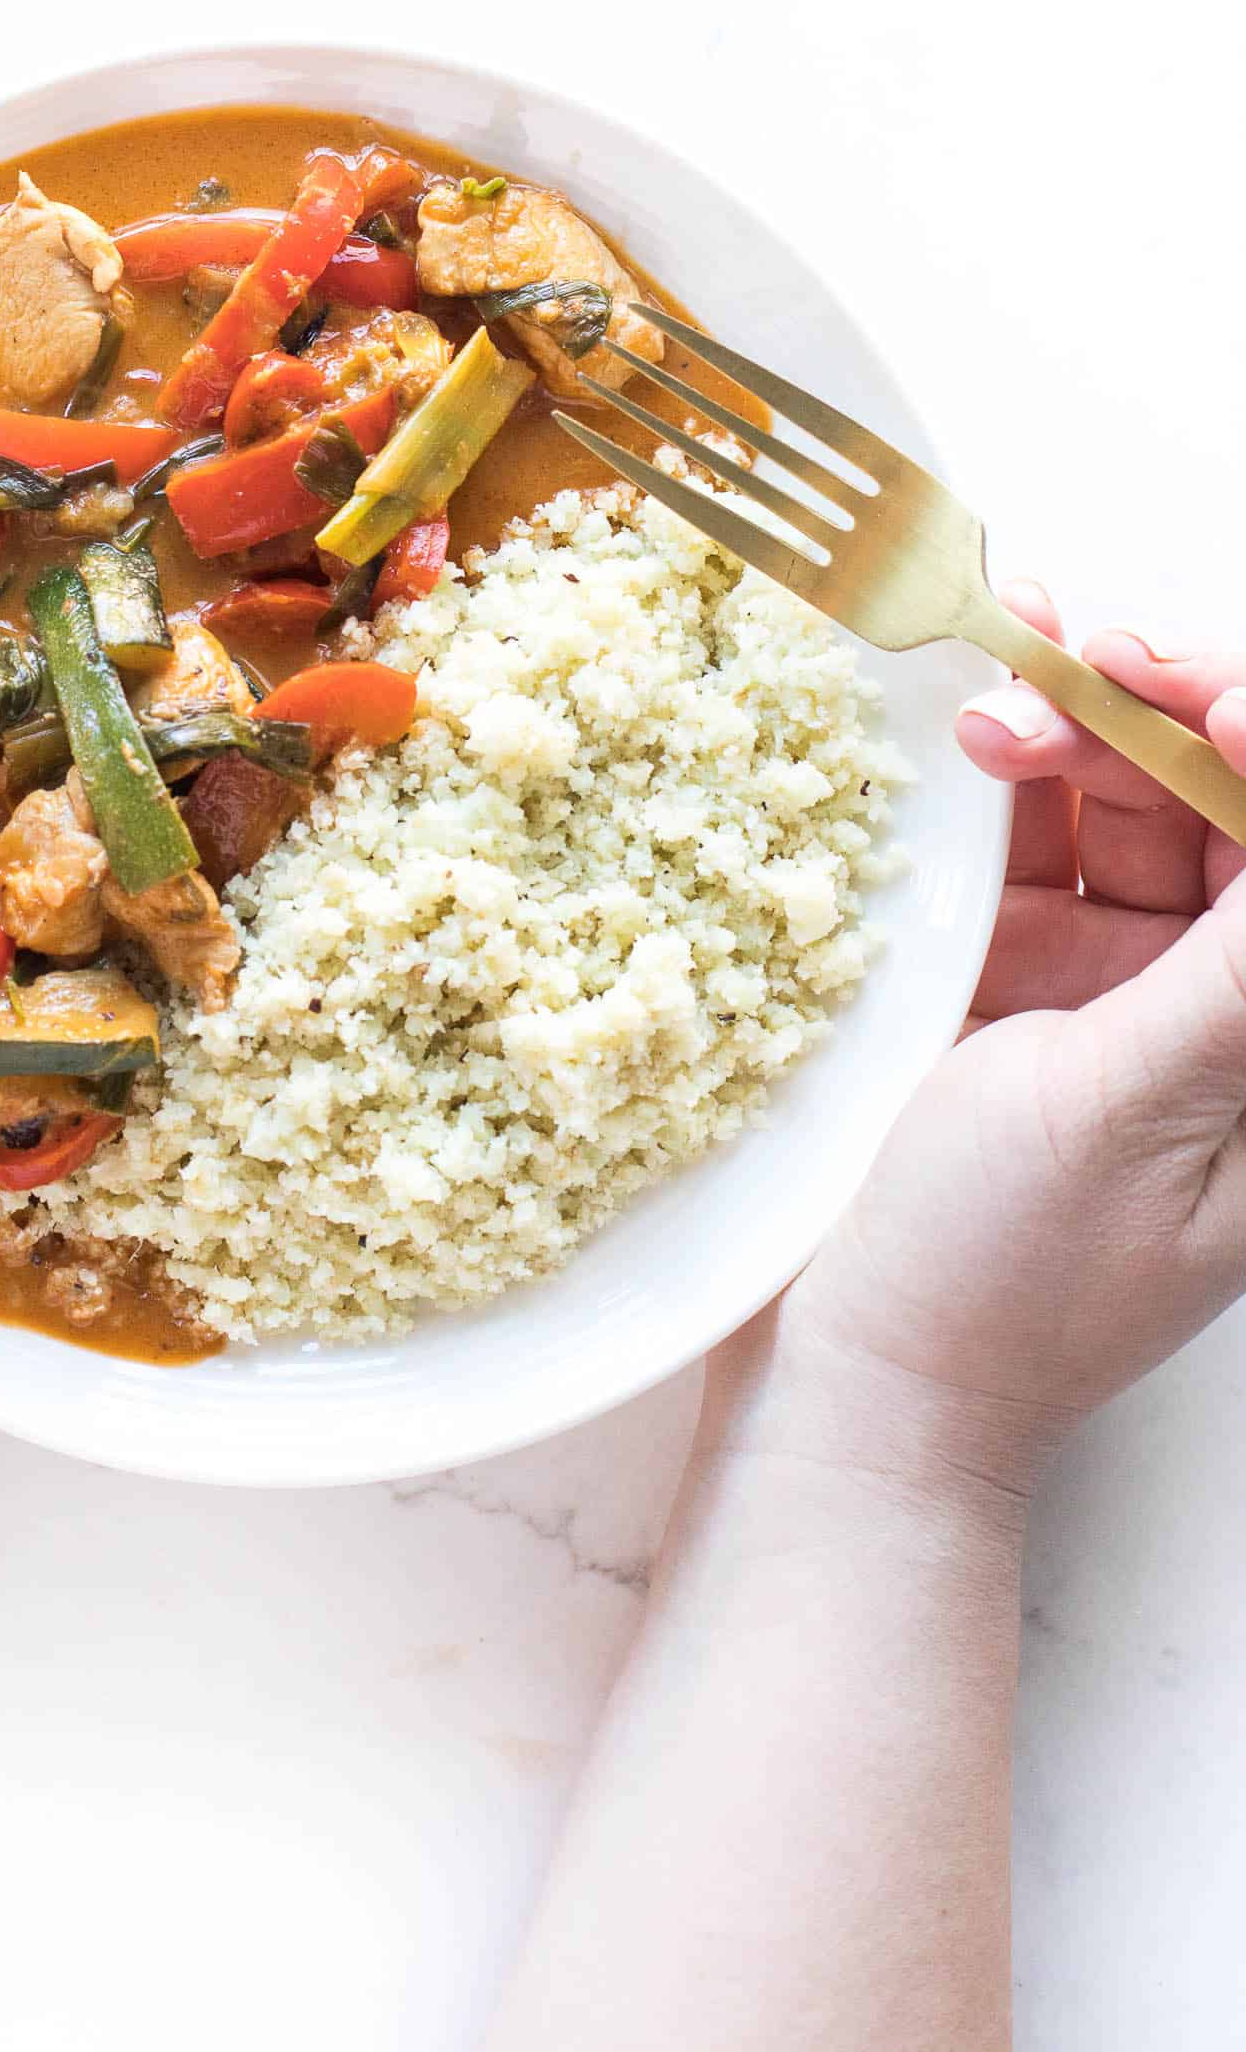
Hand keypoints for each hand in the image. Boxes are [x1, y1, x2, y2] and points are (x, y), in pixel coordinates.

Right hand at [712, 582, 1245, 1503]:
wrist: (846, 1394)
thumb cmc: (996, 1276)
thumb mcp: (1136, 1108)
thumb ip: (1242, 966)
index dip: (1245, 738)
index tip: (1172, 678)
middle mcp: (1202, 1013)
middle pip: (1205, 805)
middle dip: (1142, 713)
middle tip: (1052, 657)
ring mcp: (1100, 997)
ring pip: (1107, 809)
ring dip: (1055, 732)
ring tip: (973, 701)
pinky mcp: (998, 991)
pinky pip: (1007, 857)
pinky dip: (978, 793)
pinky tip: (938, 738)